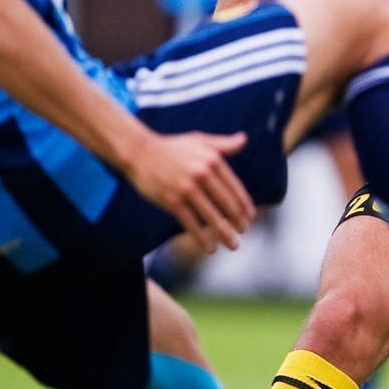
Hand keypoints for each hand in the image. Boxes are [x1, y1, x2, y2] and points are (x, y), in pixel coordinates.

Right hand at [123, 130, 255, 252]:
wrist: (139, 152)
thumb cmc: (171, 147)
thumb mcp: (199, 140)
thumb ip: (223, 144)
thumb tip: (244, 140)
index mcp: (212, 160)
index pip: (234, 187)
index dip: (244, 205)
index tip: (249, 217)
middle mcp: (202, 174)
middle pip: (227, 204)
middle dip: (238, 221)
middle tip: (244, 232)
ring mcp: (186, 188)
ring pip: (211, 216)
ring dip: (225, 234)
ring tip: (233, 245)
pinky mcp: (172, 200)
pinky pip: (191, 223)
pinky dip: (202, 238)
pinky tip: (209, 248)